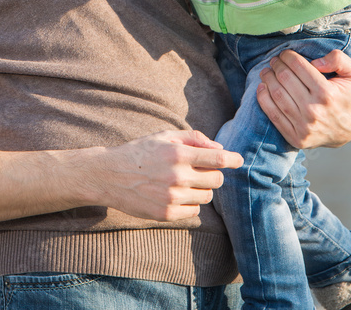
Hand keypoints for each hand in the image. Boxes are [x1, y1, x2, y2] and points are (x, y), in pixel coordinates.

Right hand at [86, 129, 242, 220]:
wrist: (111, 175)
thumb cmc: (141, 152)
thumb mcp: (164, 136)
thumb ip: (194, 138)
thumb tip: (220, 148)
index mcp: (178, 154)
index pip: (216, 159)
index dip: (232, 159)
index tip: (239, 160)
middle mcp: (177, 176)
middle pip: (216, 180)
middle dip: (213, 174)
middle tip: (200, 170)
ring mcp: (172, 197)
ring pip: (207, 197)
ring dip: (201, 189)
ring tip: (183, 181)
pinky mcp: (167, 214)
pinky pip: (194, 211)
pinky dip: (190, 203)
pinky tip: (175, 194)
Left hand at [257, 49, 350, 148]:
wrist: (346, 131)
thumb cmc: (347, 98)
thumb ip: (339, 59)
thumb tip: (316, 62)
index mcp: (327, 94)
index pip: (298, 66)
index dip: (288, 56)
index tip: (285, 54)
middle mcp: (314, 111)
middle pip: (284, 78)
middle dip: (276, 65)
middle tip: (274, 61)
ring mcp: (303, 126)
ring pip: (276, 95)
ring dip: (267, 79)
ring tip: (267, 72)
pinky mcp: (295, 138)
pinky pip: (272, 114)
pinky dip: (263, 98)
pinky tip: (262, 87)